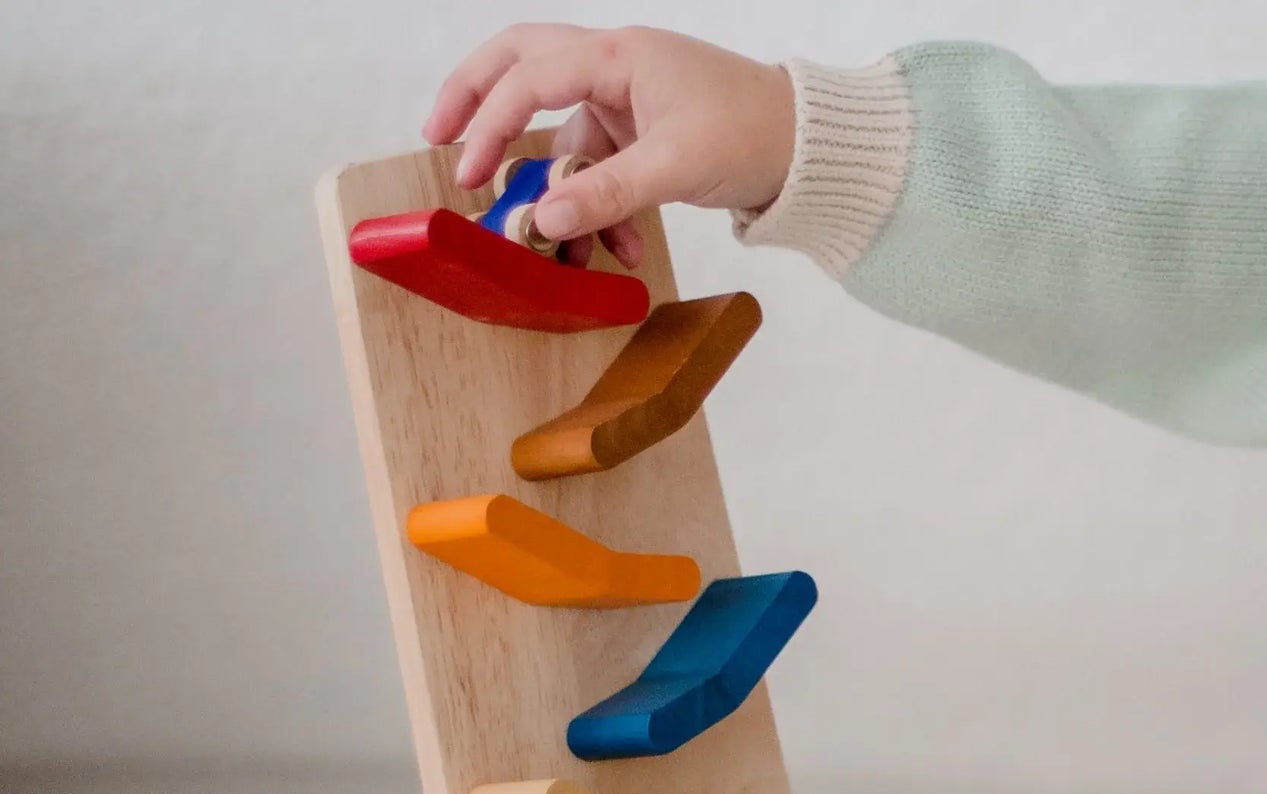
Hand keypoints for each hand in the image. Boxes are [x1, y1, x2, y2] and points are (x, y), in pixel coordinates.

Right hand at [423, 25, 796, 269]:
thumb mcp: (675, 166)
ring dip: (563, 196)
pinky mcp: (642, 138)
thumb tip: (545, 220)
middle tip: (442, 141)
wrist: (809, 149)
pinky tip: (623, 250)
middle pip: (523, 69)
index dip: (489, 122)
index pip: (529, 76)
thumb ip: (608, 193)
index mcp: (618, 55)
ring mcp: (626, 103)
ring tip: (566, 250)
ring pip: (567, 141)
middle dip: (481, 107)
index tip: (467, 172)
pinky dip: (602, 211)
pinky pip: (601, 173)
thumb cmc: (753, 133)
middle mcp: (614, 68)